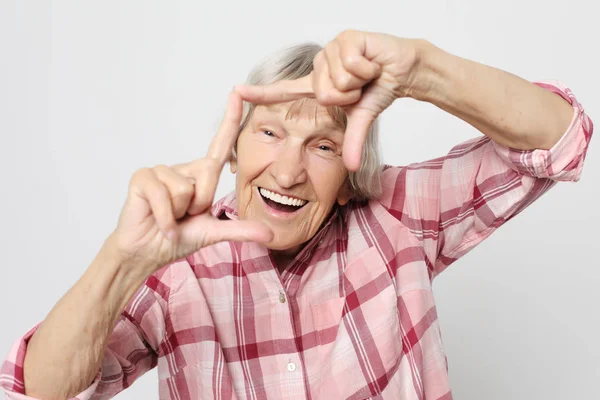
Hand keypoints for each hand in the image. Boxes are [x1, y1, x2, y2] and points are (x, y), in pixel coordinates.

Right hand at [108, 92, 272, 274]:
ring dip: (180, 212)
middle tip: (186, 217)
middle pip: (208, 172)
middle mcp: (183, 167)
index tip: (239, 93)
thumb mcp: (213, 233)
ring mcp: (161, 170)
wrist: (147, 253)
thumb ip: (241, 230)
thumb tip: (270, 233)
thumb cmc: (177, 238)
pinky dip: (166, 218)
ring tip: (171, 218)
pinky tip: (160, 224)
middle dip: (200, 202)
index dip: (231, 119)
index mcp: (201, 176)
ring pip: (186, 187)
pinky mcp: (142, 177)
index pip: (220, 145)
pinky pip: (165, 194)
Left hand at [235, 30, 423, 170]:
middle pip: (322, 94)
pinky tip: (372, 63)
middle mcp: (319, 67)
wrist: (403, 69)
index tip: (236, 91)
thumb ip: (353, 141)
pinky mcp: (345, 38)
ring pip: (337, 81)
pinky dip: (368, 69)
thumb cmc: (378, 89)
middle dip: (349, 96)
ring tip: (367, 74)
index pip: (284, 91)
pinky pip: (350, 65)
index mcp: (317, 85)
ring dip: (359, 82)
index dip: (261, 93)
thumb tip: (353, 167)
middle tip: (361, 87)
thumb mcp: (361, 118)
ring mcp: (330, 50)